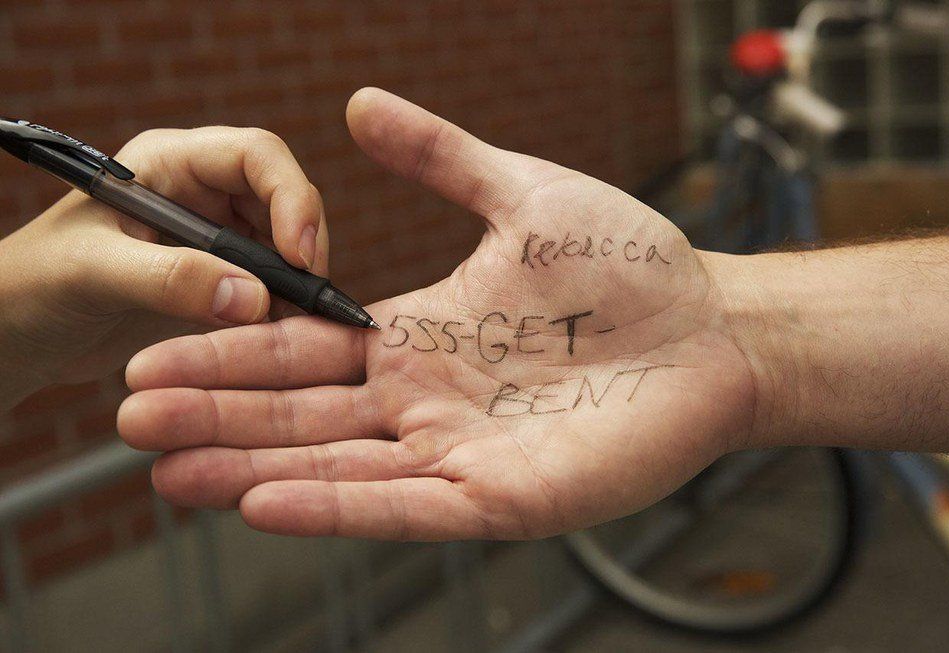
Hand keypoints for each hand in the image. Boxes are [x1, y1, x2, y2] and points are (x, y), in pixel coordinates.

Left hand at [0, 127, 327, 408]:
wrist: (15, 336)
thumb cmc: (30, 287)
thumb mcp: (91, 275)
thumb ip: (169, 279)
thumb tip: (253, 296)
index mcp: (171, 164)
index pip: (256, 156)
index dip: (291, 197)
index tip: (300, 255)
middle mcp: (201, 194)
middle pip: (284, 202)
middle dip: (304, 247)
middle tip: (311, 299)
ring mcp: (213, 240)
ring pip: (284, 250)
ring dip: (296, 285)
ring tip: (299, 327)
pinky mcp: (217, 284)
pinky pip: (269, 291)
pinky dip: (282, 313)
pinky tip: (281, 340)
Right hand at [118, 88, 756, 539]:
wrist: (716, 325)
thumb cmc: (632, 265)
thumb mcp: (520, 194)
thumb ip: (439, 158)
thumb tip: (359, 106)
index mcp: (422, 336)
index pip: (305, 348)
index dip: (231, 350)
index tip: (157, 348)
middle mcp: (427, 400)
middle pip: (301, 412)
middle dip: (215, 413)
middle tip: (130, 416)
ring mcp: (460, 453)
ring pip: (336, 466)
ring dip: (248, 467)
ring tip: (166, 471)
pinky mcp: (501, 498)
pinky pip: (403, 507)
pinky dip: (332, 507)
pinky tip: (261, 501)